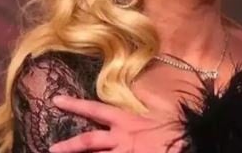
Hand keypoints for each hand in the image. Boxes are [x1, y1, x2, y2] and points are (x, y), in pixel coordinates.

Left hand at [49, 95, 185, 152]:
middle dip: (69, 145)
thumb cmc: (179, 127)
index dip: (76, 105)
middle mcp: (122, 139)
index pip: (97, 110)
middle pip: (89, 141)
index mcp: (128, 121)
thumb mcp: (162, 111)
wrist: (191, 141)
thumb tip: (140, 93)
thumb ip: (147, 104)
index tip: (57, 101)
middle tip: (51, 149)